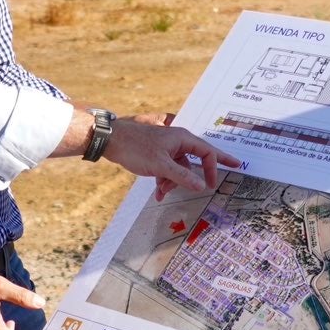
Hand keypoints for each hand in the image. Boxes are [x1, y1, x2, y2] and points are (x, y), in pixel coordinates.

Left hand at [103, 120, 240, 198]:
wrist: (111, 140)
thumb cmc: (136, 148)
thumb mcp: (161, 165)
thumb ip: (183, 176)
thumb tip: (201, 186)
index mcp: (182, 138)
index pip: (207, 152)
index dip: (214, 167)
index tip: (213, 183)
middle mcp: (177, 141)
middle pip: (193, 161)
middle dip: (191, 177)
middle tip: (218, 175)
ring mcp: (167, 147)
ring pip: (179, 168)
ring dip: (172, 182)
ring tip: (161, 191)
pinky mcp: (157, 153)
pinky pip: (168, 168)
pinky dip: (164, 179)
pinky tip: (157, 191)